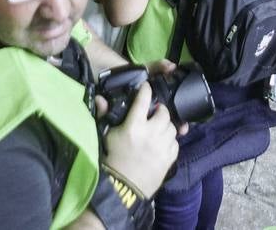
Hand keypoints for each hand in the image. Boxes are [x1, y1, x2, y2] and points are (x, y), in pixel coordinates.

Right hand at [99, 83, 178, 199]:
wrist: (123, 188)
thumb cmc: (112, 159)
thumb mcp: (107, 136)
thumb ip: (105, 115)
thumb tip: (100, 98)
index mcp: (134, 126)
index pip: (143, 100)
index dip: (146, 90)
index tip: (146, 87)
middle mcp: (151, 134)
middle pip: (164, 113)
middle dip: (160, 110)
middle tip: (154, 112)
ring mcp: (162, 147)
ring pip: (172, 127)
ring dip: (166, 125)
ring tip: (158, 129)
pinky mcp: (169, 159)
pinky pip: (176, 143)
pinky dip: (170, 140)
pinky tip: (162, 142)